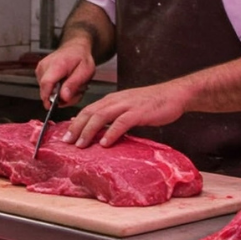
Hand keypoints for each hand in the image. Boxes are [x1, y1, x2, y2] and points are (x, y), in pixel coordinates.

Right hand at [35, 42, 94, 108]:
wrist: (75, 48)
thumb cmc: (81, 58)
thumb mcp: (86, 71)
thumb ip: (74, 84)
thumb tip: (63, 97)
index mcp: (57, 64)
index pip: (46, 83)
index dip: (48, 97)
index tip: (52, 106)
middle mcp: (45, 66)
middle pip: (46, 90)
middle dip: (60, 98)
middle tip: (74, 94)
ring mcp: (40, 69)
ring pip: (46, 91)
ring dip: (59, 95)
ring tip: (71, 87)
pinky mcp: (39, 73)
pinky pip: (45, 88)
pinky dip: (55, 90)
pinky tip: (64, 84)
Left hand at [63, 80, 192, 146]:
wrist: (174, 94)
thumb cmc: (152, 104)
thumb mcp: (128, 108)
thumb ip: (113, 116)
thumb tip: (98, 130)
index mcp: (112, 99)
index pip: (88, 110)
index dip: (75, 123)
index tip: (65, 136)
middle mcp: (116, 100)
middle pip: (90, 112)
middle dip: (76, 128)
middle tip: (66, 142)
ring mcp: (127, 105)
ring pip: (101, 116)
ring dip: (89, 131)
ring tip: (81, 145)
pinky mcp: (139, 112)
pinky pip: (121, 122)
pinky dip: (111, 133)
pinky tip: (105, 143)